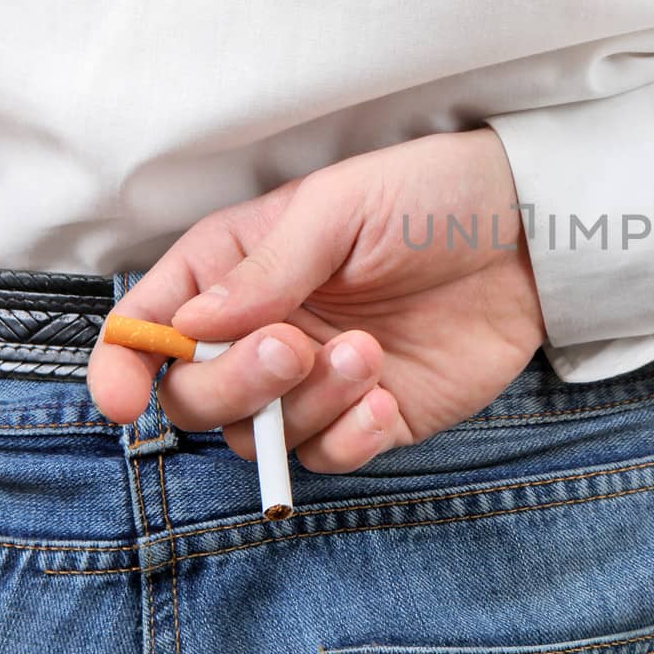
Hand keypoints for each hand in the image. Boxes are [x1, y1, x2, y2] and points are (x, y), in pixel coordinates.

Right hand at [85, 127, 544, 472]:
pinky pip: (329, 457)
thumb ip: (264, 271)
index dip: (124, 364)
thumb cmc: (429, 196)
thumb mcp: (339, 208)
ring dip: (304, 406)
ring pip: (259, 436)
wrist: (530, 234)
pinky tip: (385, 398)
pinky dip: (347, 440)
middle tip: (294, 346)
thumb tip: (190, 327)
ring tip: (368, 354)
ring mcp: (316, 380)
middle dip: (233, 383)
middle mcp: (265, 329)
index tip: (124, 396)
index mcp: (236, 268)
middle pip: (196, 395)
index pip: (152, 325)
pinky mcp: (371, 416)